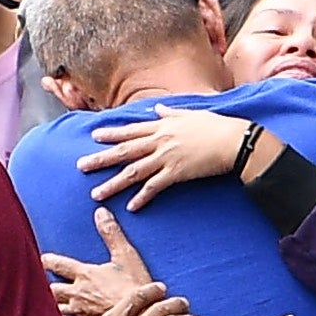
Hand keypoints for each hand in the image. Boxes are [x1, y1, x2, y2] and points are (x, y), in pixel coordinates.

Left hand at [43, 206, 155, 315]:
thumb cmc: (135, 286)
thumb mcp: (125, 255)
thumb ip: (111, 233)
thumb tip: (100, 213)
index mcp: (85, 274)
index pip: (58, 265)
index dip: (47, 261)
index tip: (41, 258)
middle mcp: (79, 293)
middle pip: (52, 289)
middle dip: (43, 285)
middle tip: (37, 282)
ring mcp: (83, 311)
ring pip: (57, 308)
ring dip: (51, 303)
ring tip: (45, 302)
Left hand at [81, 106, 261, 208]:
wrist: (234, 140)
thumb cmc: (216, 126)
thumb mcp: (191, 114)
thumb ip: (171, 112)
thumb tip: (158, 108)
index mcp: (162, 126)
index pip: (131, 131)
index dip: (111, 134)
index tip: (94, 136)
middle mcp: (160, 141)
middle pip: (124, 151)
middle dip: (100, 159)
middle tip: (81, 167)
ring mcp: (167, 157)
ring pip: (133, 171)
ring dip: (113, 183)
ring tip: (96, 194)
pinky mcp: (177, 173)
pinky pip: (155, 187)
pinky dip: (142, 197)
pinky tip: (131, 207)